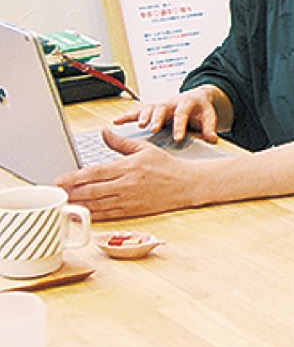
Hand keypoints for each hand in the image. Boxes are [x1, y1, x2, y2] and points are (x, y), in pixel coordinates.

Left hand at [55, 127, 202, 219]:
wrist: (186, 184)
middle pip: (91, 190)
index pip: (95, 172)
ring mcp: (129, 200)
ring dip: (77, 205)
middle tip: (55, 193)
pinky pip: (107, 214)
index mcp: (128, 167)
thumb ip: (121, 143)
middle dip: (70, 192)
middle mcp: (126, 184)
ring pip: (97, 204)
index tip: (60, 179)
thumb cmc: (167, 166)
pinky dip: (92, 215)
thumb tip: (104, 132)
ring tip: (63, 203)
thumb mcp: (144, 148)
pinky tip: (82, 213)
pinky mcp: (132, 211)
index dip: (74, 177)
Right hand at [113, 84, 227, 142]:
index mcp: (187, 103)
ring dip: (142, 116)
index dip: (180, 125)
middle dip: (158, 118)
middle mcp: (171, 102)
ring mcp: (160, 105)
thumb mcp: (208, 117)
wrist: (197, 97)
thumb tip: (213, 139)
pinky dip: (126, 116)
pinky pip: (137, 111)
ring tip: (139, 126)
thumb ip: (209, 128)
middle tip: (153, 129)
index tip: (177, 137)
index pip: (183, 113)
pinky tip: (116, 122)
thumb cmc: (201, 110)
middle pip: (163, 108)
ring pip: (149, 108)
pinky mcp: (151, 109)